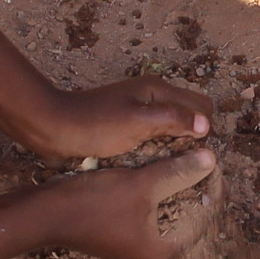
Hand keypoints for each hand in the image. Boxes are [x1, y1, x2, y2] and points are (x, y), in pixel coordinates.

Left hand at [14, 76, 214, 161]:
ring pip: (173, 129)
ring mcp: (139, 113)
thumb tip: (205, 125)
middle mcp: (152, 98)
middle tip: (190, 164)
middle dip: (195, 137)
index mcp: (158, 90)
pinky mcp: (127, 128)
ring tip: (175, 168)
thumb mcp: (138, 122)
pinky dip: (159, 149)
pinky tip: (155, 166)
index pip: (202, 106)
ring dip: (177, 145)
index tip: (199, 154)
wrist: (53, 129)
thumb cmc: (95, 125)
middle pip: (189, 116)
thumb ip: (174, 120)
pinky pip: (154, 138)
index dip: (206, 129)